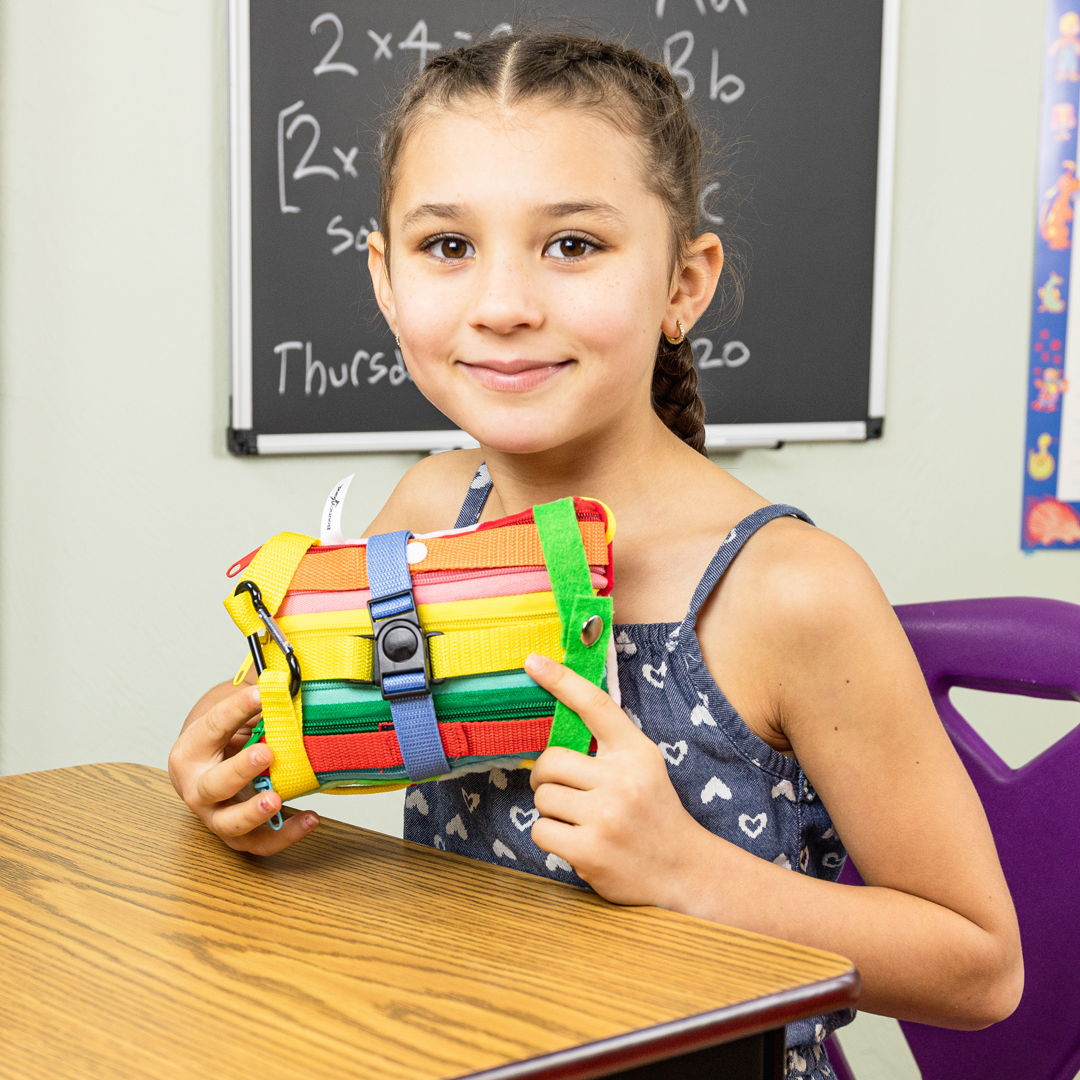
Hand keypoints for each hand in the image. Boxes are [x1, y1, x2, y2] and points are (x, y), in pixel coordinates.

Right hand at [168, 684, 318, 854]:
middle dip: (240, 770)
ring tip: (275, 799)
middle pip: (214, 784)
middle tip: (265, 754)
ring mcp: (214, 814)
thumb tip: (285, 681)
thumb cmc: (222, 740)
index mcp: (192, 750)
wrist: (206, 766)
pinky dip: (285, 835)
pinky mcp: (235, 835)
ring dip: (253, 813)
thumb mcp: (232, 717)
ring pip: (229, 823)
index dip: (237, 709)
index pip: (213, 727)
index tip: (262, 693)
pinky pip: (259, 843)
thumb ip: (254, 704)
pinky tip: (310, 818)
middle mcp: (196, 786)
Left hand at [525, 653, 705, 906]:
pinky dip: (551, 837)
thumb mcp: (643, 767)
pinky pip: (541, 830)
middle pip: (550, 760)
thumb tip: (555, 728)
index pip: (595, 704)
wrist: (684, 872)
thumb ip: (607, 747)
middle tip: (561, 790)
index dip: (562, 680)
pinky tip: (577, 842)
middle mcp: (622, 780)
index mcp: (636, 752)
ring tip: (579, 821)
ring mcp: (606, 816)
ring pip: (542, 797)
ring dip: (551, 810)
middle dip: (545, 776)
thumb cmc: (654, 814)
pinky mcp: (589, 851)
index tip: (533, 662)